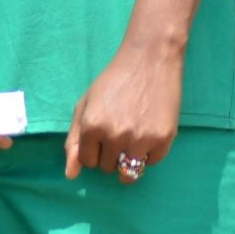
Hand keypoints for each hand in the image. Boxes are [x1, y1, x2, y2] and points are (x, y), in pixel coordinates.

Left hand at [65, 41, 182, 182]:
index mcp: (92, 126)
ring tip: (133, 135)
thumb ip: (74, 140)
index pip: (87, 161)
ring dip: (128, 158)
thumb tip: (71, 175)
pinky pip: (151, 162)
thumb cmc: (115, 79)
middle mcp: (114, 136)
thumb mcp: (86, 104)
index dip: (94, 149)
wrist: (151, 58)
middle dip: (110, 153)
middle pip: (107, 167)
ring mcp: (140, 139)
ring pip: (128, 172)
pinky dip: (149, 153)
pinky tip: (149, 131)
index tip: (103, 133)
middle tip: (121, 128)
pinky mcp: (163, 139)